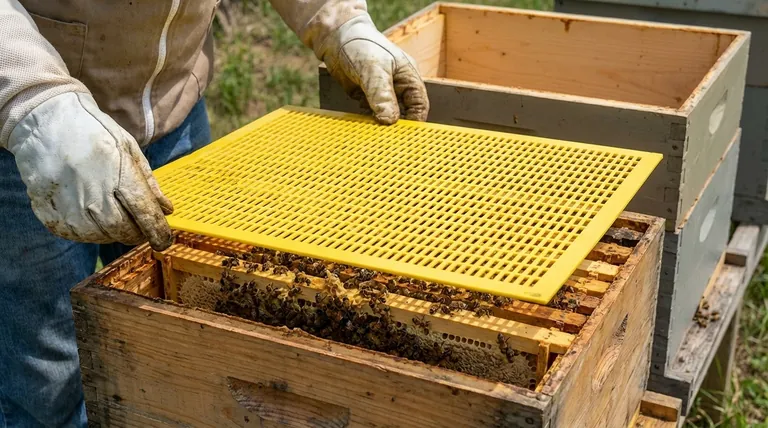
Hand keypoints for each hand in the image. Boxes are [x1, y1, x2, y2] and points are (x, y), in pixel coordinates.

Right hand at [7, 92, 174, 250]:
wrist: (44, 122)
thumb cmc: (94, 133)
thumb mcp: (129, 148)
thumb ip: (148, 182)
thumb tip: (166, 211)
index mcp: (119, 174)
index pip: (145, 215)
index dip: (158, 232)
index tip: (164, 241)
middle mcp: (93, 194)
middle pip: (124, 231)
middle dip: (137, 233)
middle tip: (139, 227)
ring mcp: (69, 206)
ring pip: (101, 236)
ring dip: (113, 232)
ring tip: (112, 214)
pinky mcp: (50, 213)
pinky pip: (76, 235)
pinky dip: (89, 230)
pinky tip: (90, 214)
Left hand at [318, 14, 428, 124]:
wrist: (335, 37)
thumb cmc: (360, 44)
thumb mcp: (373, 69)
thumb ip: (382, 94)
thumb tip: (390, 120)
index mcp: (408, 77)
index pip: (419, 105)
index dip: (415, 121)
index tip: (404, 135)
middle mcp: (397, 87)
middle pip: (403, 114)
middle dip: (395, 126)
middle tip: (386, 137)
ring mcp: (382, 93)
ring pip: (386, 116)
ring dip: (379, 124)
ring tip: (372, 132)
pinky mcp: (366, 97)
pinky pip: (370, 114)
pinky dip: (367, 120)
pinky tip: (361, 122)